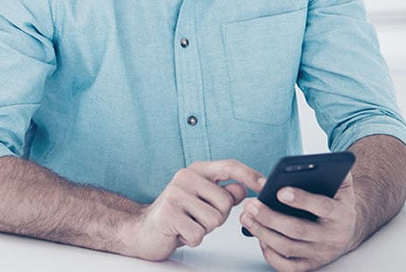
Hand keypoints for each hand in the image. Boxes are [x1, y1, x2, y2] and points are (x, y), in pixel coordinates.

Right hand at [124, 160, 264, 260]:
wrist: (141, 229)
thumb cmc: (175, 214)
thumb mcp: (201, 200)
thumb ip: (222, 193)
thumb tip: (241, 187)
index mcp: (196, 171)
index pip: (228, 166)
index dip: (249, 174)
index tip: (264, 183)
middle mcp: (185, 177)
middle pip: (225, 202)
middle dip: (216, 218)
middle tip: (197, 218)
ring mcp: (176, 194)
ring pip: (214, 220)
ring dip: (203, 230)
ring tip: (188, 224)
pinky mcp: (169, 213)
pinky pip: (199, 233)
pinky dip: (192, 239)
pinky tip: (179, 232)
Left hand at [239, 173, 357, 271]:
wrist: (347, 228)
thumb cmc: (335, 200)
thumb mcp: (340, 182)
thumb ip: (330, 169)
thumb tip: (309, 163)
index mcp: (342, 214)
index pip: (322, 207)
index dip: (301, 199)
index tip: (279, 191)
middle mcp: (333, 237)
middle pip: (298, 230)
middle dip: (270, 217)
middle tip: (251, 204)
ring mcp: (321, 254)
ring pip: (288, 247)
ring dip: (263, 233)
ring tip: (246, 217)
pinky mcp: (310, 265)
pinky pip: (287, 266)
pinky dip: (270, 253)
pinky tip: (258, 237)